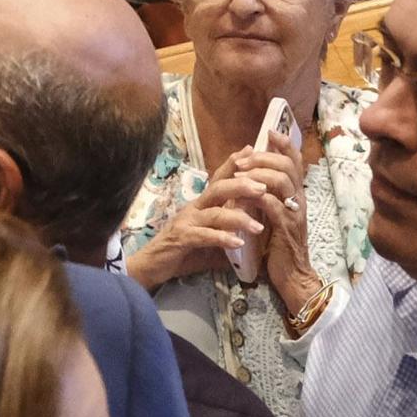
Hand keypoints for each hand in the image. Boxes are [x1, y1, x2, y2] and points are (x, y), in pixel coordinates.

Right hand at [125, 159, 268, 291]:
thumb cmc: (184, 252)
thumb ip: (231, 236)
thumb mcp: (213, 242)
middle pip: (218, 189)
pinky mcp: (181, 238)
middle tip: (263, 188)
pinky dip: (220, 238)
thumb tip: (258, 241)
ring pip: (214, 213)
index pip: (220, 179)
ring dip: (237, 218)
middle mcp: (195, 208)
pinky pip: (203, 235)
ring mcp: (187, 222)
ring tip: (258, 227)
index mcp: (203, 204)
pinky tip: (237, 243)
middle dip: (241, 186)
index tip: (251, 150)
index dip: (233, 163)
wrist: (152, 266)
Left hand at [235, 138, 322, 318]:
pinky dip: (256, 198)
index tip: (268, 132)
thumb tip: (252, 175)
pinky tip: (242, 197)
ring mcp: (294, 213)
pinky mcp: (286, 228)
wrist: (290, 275)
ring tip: (239, 174)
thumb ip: (267, 195)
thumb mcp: (272, 215)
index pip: (295, 161)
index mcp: (296, 194)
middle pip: (287, 165)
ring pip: (281, 181)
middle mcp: (299, 199)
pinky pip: (273, 205)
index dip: (284, 144)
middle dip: (263, 157)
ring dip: (258, 173)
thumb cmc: (278, 245)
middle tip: (242, 159)